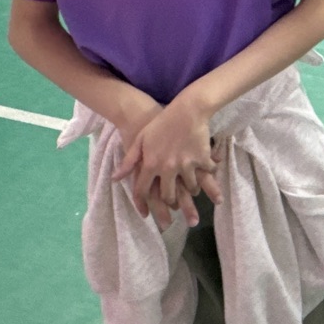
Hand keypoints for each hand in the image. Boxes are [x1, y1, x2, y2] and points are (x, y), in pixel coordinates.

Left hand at [114, 97, 220, 224]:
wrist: (188, 110)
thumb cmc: (161, 123)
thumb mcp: (140, 140)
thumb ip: (129, 162)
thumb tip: (115, 179)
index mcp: (150, 164)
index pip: (142, 190)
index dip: (142, 203)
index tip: (146, 213)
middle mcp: (167, 168)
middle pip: (168, 196)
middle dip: (170, 203)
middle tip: (173, 205)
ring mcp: (186, 165)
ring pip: (190, 188)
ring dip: (191, 191)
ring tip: (192, 191)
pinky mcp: (201, 160)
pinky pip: (206, 174)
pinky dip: (208, 175)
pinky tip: (208, 174)